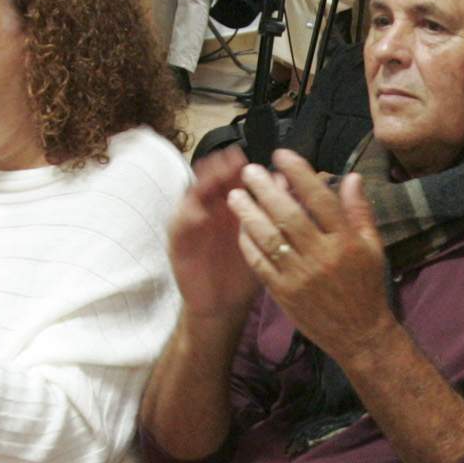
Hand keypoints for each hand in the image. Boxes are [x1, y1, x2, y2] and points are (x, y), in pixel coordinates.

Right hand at [169, 148, 262, 323]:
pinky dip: (187, 217)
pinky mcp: (178, 243)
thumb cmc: (243, 271)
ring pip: (192, 197)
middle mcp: (208, 211)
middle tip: (231, 159)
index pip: (230, 179)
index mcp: (229, 208)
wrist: (222, 305)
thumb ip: (270, 212)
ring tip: (214, 176)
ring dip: (202, 185)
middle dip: (220, 168)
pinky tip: (199, 213)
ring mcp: (191, 225)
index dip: (236, 167)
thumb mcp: (260, 241)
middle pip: (211, 181)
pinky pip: (179, 227)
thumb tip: (285, 181)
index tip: (247, 157)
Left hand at [227, 151, 390, 357]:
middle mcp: (322, 256)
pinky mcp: (284, 294)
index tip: (281, 155)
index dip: (299, 173)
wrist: (359, 334)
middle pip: (289, 215)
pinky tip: (241, 228)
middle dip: (266, 189)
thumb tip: (352, 177)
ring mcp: (300, 276)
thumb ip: (360, 211)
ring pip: (270, 238)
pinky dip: (249, 243)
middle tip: (250, 171)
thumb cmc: (367, 287)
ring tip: (236, 195)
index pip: (320, 199)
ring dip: (249, 214)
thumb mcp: (372, 247)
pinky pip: (260, 264)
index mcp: (346, 241)